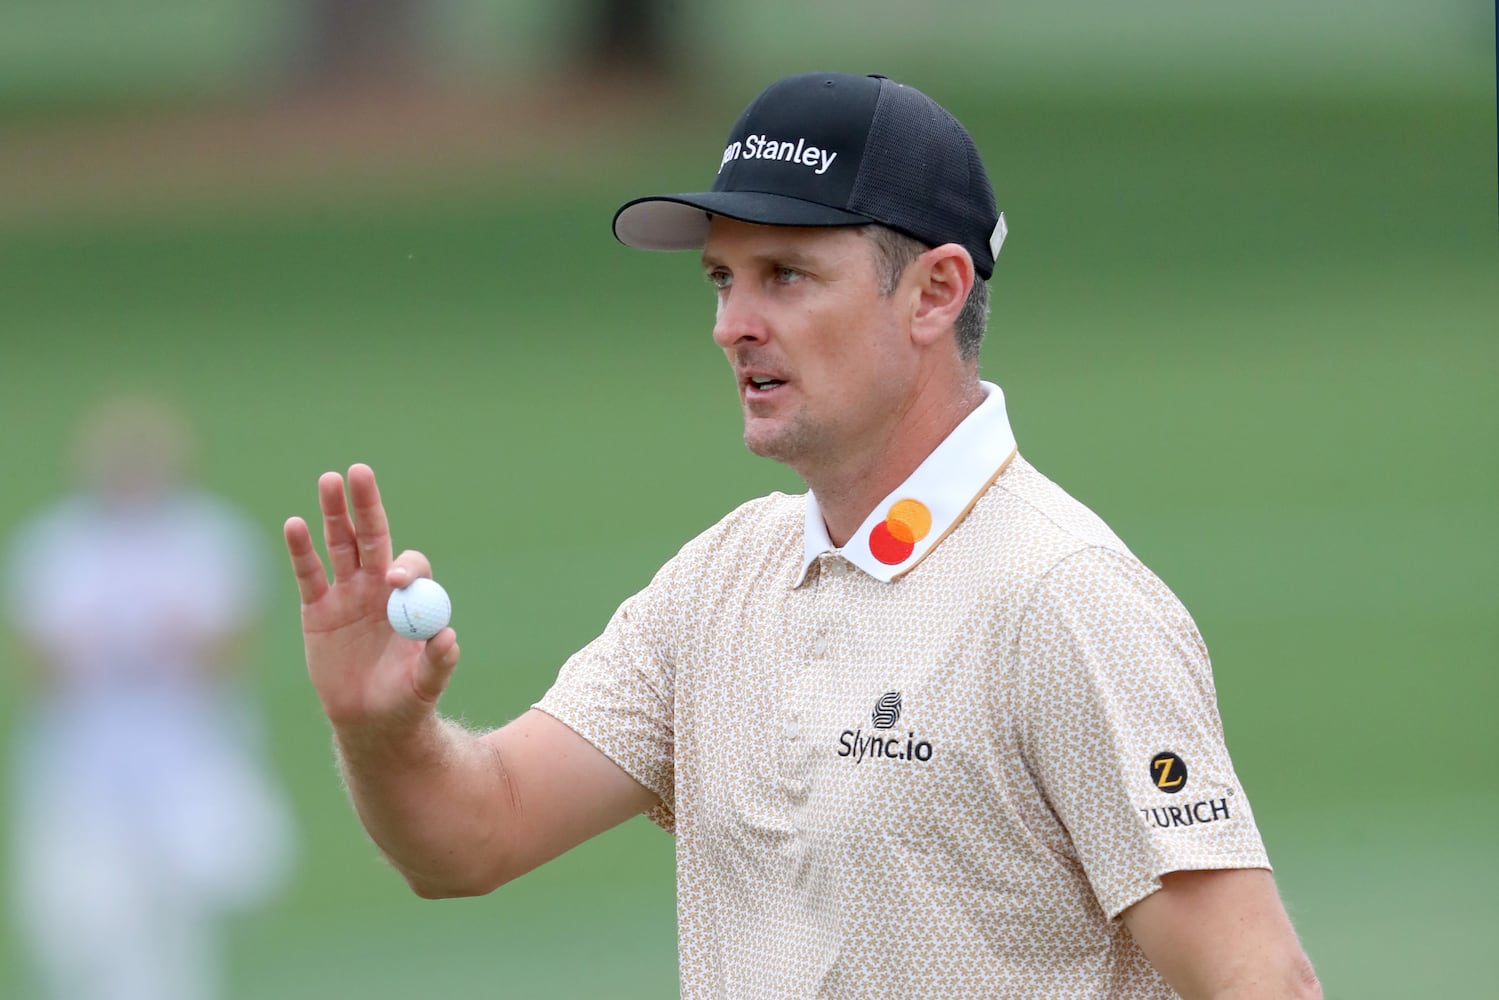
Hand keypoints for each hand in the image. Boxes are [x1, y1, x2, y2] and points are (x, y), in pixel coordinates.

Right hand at [284, 464, 459, 732]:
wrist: (370, 721)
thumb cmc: (406, 700)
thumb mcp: (425, 686)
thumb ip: (438, 663)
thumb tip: (448, 638)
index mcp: (410, 599)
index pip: (408, 566)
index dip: (403, 567)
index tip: (394, 581)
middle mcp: (378, 587)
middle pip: (372, 536)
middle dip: (366, 506)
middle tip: (360, 472)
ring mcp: (346, 594)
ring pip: (340, 545)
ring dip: (334, 513)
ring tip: (330, 479)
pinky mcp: (316, 608)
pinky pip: (309, 573)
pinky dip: (301, 549)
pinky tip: (295, 524)